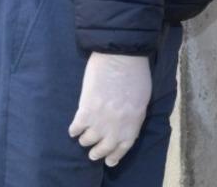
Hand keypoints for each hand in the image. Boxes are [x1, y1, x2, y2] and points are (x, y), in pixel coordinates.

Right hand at [69, 52, 152, 166]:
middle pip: (104, 148)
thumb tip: (124, 125)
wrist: (122, 56)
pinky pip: (75, 129)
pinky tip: (74, 127)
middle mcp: (117, 126)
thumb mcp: (142, 98)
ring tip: (84, 136)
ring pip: (87, 141)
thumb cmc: (136, 73)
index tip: (109, 161)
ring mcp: (100, 120)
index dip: (115, 156)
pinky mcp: (85, 111)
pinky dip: (74, 130)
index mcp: (134, 122)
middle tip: (93, 153)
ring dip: (85, 140)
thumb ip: (133, 115)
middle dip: (97, 153)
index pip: (123, 147)